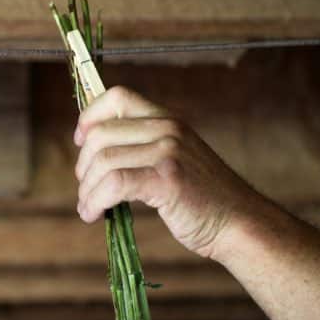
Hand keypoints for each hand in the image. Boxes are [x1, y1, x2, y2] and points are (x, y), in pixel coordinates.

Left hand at [73, 86, 266, 259]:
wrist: (239, 223)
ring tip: (89, 207)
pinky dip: (95, 201)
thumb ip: (142, 146)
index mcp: (168, 119)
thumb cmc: (202, 197)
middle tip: (86, 189)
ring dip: (87, 190)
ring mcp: (169, 152)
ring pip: (103, 161)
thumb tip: (91, 148)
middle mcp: (168, 129)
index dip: (89, 116)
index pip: (117, 96)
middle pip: (100, 134)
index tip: (80, 141)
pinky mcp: (167, 180)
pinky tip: (95, 214)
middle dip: (84, 166)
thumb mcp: (175, 158)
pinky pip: (113, 184)